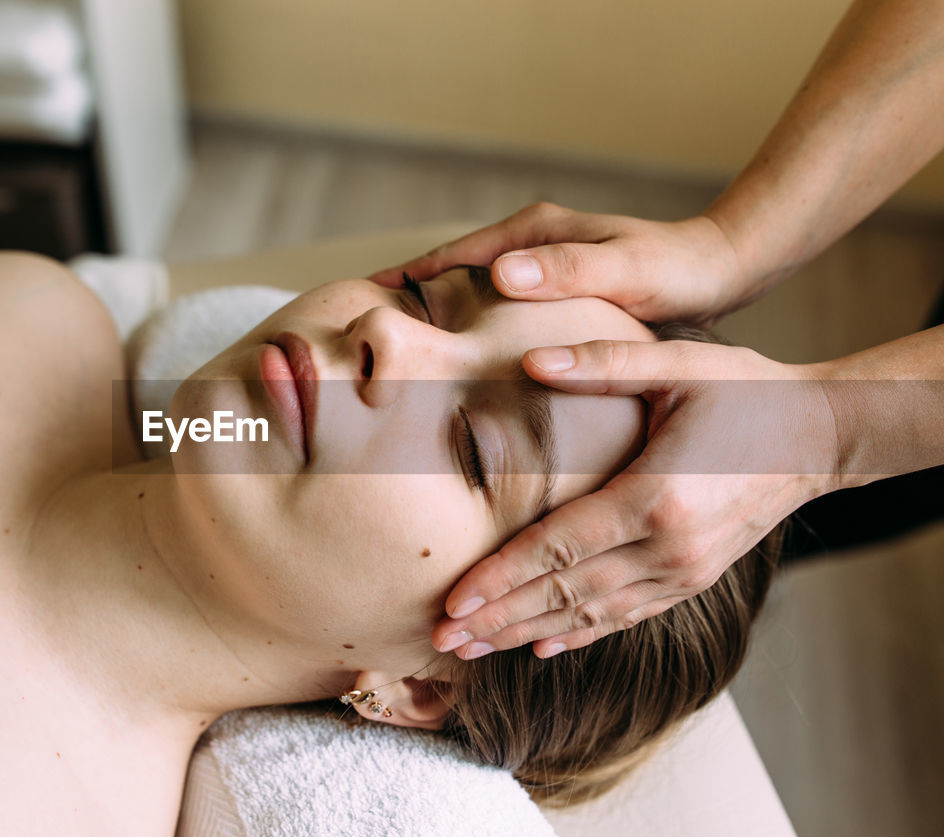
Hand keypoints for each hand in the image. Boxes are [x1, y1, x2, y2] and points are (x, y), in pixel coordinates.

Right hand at [371, 204, 750, 326]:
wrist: (719, 269)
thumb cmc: (676, 272)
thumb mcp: (624, 272)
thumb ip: (566, 272)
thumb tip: (499, 274)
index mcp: (531, 233)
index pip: (447, 259)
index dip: (403, 286)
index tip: (358, 310)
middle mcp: (526, 243)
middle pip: (448, 275)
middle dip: (407, 305)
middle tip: (362, 344)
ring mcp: (536, 264)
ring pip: (467, 295)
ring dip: (436, 321)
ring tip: (400, 361)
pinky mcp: (550, 288)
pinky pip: (493, 309)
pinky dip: (469, 329)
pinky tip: (461, 363)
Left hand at [432, 338, 841, 658]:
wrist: (821, 435)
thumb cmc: (747, 392)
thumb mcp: (678, 365)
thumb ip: (602, 364)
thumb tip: (530, 359)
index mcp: (656, 497)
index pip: (559, 548)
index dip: (501, 578)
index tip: (454, 599)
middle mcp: (669, 549)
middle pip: (565, 594)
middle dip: (498, 619)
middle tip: (442, 637)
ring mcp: (684, 572)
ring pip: (590, 615)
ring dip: (526, 634)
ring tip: (471, 651)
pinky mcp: (693, 580)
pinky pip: (626, 616)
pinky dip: (580, 634)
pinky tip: (541, 647)